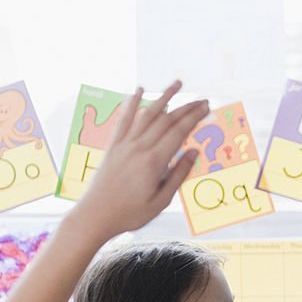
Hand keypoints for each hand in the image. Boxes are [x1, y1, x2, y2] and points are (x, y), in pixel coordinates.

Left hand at [73, 81, 207, 239]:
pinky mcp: (113, 146)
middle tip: (202, 100)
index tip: (206, 108)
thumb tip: (193, 152)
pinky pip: (124, 120)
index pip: (178, 133)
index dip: (194, 118)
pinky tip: (139, 90)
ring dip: (163, 97)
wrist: (95, 215)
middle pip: (166, 120)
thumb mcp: (161, 201)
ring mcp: (124, 144)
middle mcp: (138, 148)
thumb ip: (178, 175)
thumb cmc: (130, 213)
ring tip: (177, 85)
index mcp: (153, 162)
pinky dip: (132, 103)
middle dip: (186, 107)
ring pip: (147, 114)